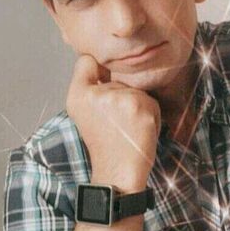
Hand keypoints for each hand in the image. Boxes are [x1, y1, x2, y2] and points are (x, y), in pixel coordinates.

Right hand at [66, 55, 160, 191]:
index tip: (100, 74)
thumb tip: (99, 60)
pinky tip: (139, 130)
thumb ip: (88, 83)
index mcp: (78, 95)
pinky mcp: (140, 105)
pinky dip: (149, 115)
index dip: (96, 66)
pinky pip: (150, 101)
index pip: (86, 62)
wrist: (118, 170)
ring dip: (137, 107)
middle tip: (115, 123)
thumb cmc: (103, 140)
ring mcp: (120, 98)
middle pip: (118, 80)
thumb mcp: (83, 111)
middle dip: (121, 97)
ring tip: (127, 128)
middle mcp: (97, 93)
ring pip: (136, 90)